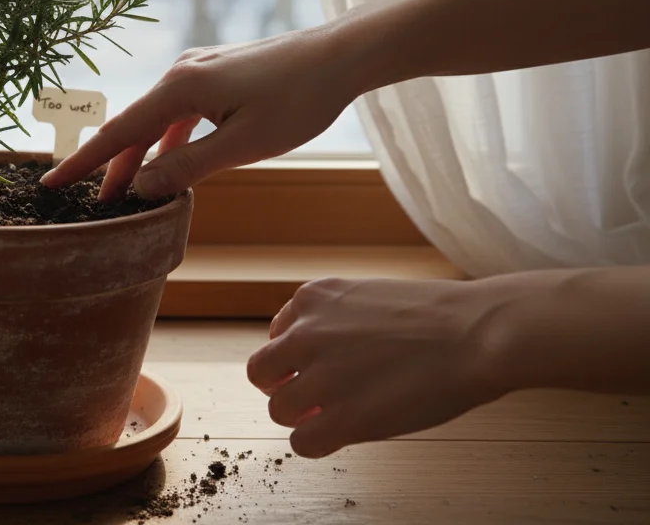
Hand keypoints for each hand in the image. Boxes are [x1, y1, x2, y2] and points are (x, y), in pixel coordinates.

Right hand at [40, 24, 362, 199]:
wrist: (342, 54)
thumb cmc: (300, 99)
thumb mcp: (243, 145)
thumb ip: (187, 166)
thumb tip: (142, 187)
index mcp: (180, 88)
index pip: (118, 132)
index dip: (84, 162)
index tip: (51, 184)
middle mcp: (181, 72)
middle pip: (133, 126)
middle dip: (112, 166)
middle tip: (93, 203)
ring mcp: (199, 70)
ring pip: (156, 121)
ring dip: (143, 156)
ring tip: (129, 192)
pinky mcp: (217, 73)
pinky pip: (179, 112)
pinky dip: (168, 140)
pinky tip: (170, 163)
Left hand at [247, 276, 513, 457]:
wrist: (478, 333)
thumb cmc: (440, 317)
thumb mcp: (369, 297)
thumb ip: (334, 321)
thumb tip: (316, 356)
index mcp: (313, 298)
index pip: (276, 336)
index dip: (295, 360)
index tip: (317, 370)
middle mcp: (305, 333)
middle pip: (261, 373)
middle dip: (284, 388)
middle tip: (313, 399)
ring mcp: (320, 376)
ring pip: (279, 410)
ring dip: (304, 418)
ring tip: (339, 416)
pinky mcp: (341, 417)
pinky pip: (302, 443)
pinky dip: (317, 443)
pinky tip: (343, 435)